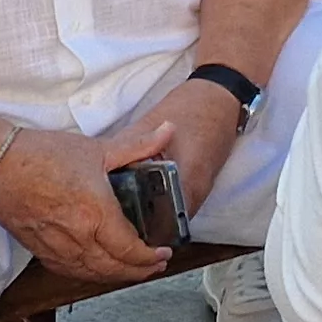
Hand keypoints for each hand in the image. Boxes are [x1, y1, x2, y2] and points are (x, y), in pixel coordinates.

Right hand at [0, 120, 173, 282]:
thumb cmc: (42, 156)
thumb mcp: (97, 148)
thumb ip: (138, 145)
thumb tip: (168, 130)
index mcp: (95, 214)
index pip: (129, 249)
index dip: (150, 257)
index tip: (163, 254)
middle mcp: (77, 237)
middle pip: (113, 268)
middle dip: (138, 271)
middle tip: (154, 267)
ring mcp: (56, 246)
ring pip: (92, 273)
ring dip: (115, 275)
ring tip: (132, 270)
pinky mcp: (39, 249)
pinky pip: (69, 270)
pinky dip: (89, 273)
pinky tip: (97, 268)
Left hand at [113, 75, 249, 214]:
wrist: (221, 94)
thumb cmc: (189, 108)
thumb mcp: (149, 124)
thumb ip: (126, 150)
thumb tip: (100, 174)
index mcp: (187, 180)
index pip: (164, 222)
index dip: (138, 227)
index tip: (113, 227)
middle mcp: (198, 192)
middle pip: (168, 223)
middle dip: (141, 223)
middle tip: (112, 220)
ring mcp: (202, 188)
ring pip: (173, 214)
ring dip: (152, 213)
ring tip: (123, 209)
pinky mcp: (202, 181)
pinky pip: (179, 201)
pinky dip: (161, 201)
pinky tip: (142, 191)